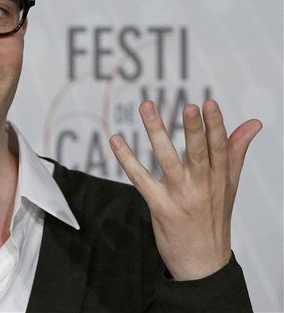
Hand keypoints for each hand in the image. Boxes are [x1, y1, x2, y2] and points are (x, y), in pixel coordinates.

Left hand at [109, 99, 260, 280]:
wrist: (203, 264)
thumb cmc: (214, 219)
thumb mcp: (229, 186)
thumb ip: (236, 152)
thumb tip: (252, 123)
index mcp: (220, 179)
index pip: (220, 148)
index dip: (216, 126)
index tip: (209, 103)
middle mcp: (201, 186)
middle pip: (197, 153)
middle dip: (193, 129)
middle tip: (188, 106)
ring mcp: (180, 197)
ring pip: (167, 160)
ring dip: (156, 132)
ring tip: (147, 107)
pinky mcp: (160, 207)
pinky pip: (140, 179)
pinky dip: (127, 159)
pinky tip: (116, 140)